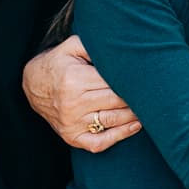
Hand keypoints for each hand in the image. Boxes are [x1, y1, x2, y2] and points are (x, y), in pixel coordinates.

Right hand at [24, 36, 140, 151]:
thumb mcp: (72, 46)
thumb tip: (121, 48)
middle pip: (116, 101)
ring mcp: (72, 123)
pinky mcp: (72, 137)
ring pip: (112, 121)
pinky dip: (120, 136)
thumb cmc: (58, 62)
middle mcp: (72, 104)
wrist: (33, 85)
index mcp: (74, 79)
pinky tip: (135, 126)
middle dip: (137, 96)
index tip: (149, 76)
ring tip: (151, 106)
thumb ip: (94, 45)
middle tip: (155, 91)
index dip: (132, 79)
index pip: (113, 81)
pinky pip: (100, 143)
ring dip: (134, 115)